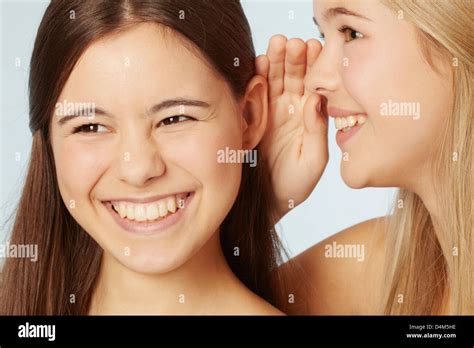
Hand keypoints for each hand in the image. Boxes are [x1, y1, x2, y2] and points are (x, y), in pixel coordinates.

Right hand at [256, 35, 327, 220]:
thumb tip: (316, 100)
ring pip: (270, 80)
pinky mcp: (247, 118)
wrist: (266, 202)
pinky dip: (252, 80)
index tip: (314, 48)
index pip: (313, 84)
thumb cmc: (294, 185)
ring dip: (272, 62)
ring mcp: (267, 112)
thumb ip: (317, 131)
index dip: (314, 65)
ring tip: (275, 47)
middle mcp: (288, 109)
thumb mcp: (313, 160)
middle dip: (292, 57)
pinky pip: (250, 95)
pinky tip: (257, 65)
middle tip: (292, 43)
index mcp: (308, 116)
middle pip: (290, 76)